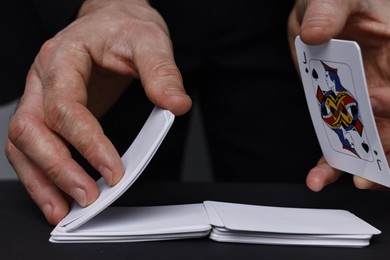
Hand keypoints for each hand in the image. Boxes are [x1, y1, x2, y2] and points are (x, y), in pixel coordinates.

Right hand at [5, 0, 191, 224]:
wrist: (113, 20)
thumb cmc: (124, 27)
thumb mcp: (148, 40)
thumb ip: (161, 72)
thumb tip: (176, 104)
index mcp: (62, 58)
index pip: (65, 107)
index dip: (87, 143)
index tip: (113, 171)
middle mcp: (42, 79)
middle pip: (30, 129)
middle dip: (56, 169)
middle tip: (87, 198)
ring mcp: (40, 96)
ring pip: (22, 144)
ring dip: (40, 181)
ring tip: (62, 211)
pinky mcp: (48, 112)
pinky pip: (32, 146)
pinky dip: (41, 174)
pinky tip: (58, 195)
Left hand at [288, 0, 389, 190]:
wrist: (314, 11)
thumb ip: (328, 12)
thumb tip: (315, 33)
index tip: (376, 103)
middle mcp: (383, 83)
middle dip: (384, 149)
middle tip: (367, 172)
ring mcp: (358, 100)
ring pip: (368, 139)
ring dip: (358, 164)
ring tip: (340, 180)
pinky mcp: (336, 108)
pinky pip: (337, 138)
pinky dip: (330, 160)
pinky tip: (319, 177)